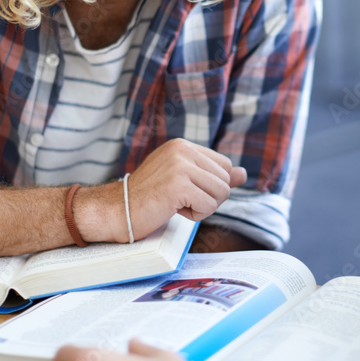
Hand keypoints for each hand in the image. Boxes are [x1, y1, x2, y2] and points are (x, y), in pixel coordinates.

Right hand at [75, 139, 247, 242]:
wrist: (115, 211)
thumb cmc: (148, 199)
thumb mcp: (184, 181)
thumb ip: (213, 176)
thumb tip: (243, 173)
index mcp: (182, 145)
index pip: (225, 165)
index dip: (210, 186)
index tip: (185, 191)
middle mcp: (182, 150)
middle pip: (226, 180)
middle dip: (209, 198)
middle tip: (179, 200)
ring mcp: (179, 166)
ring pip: (221, 193)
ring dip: (203, 207)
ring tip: (175, 205)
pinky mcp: (177, 185)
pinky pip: (209, 206)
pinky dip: (195, 215)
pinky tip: (173, 210)